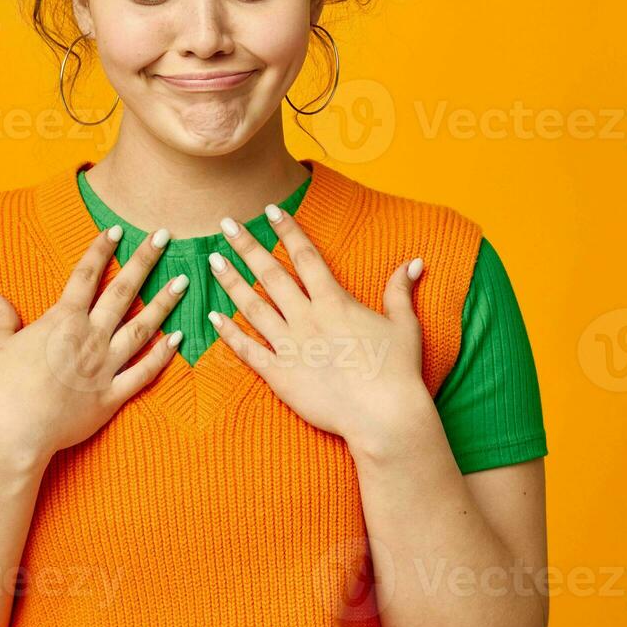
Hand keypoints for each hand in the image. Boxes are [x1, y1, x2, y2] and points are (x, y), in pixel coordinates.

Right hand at [0, 224, 185, 462]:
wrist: (13, 430)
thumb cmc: (1, 386)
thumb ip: (0, 316)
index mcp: (62, 320)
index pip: (85, 275)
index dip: (101, 250)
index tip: (116, 230)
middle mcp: (89, 337)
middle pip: (122, 292)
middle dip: (144, 261)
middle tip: (163, 236)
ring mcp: (104, 366)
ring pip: (141, 328)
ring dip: (163, 303)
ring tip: (183, 281)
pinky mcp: (111, 396)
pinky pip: (143, 372)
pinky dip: (162, 356)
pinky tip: (178, 338)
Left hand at [204, 203, 434, 453]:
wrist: (384, 417)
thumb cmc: (398, 372)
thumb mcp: (405, 326)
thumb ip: (400, 291)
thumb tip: (414, 262)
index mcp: (335, 302)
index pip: (306, 257)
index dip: (288, 231)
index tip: (271, 210)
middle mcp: (307, 318)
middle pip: (271, 274)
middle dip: (247, 246)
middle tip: (225, 224)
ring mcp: (290, 346)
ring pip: (253, 307)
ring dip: (232, 282)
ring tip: (213, 261)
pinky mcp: (280, 375)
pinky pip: (248, 350)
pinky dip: (229, 333)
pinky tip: (212, 317)